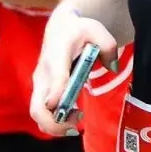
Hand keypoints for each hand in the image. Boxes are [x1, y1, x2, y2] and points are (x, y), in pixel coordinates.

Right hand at [30, 5, 116, 134]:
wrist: (59, 26)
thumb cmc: (78, 30)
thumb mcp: (96, 30)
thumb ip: (107, 46)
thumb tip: (113, 67)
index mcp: (56, 56)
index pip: (54, 79)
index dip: (58, 96)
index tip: (71, 109)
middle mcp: (43, 73)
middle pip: (38, 107)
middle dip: (56, 123)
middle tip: (77, 124)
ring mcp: (39, 84)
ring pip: (37, 114)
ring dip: (55, 125)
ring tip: (76, 122)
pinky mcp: (40, 91)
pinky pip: (42, 113)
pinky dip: (54, 122)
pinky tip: (71, 118)